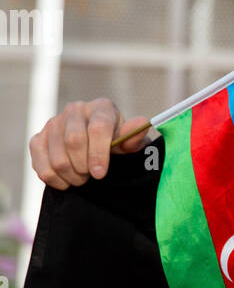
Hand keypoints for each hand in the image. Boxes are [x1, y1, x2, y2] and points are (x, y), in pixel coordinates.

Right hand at [29, 99, 149, 190]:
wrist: (97, 150)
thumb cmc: (117, 146)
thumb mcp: (130, 145)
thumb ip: (134, 138)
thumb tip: (141, 123)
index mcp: (101, 108)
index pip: (97, 128)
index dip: (99, 154)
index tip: (100, 174)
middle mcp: (75, 110)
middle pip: (74, 141)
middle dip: (84, 166)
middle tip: (92, 176)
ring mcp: (54, 123)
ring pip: (57, 158)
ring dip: (72, 175)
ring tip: (82, 177)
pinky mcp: (38, 139)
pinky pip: (41, 165)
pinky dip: (55, 179)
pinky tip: (67, 180)